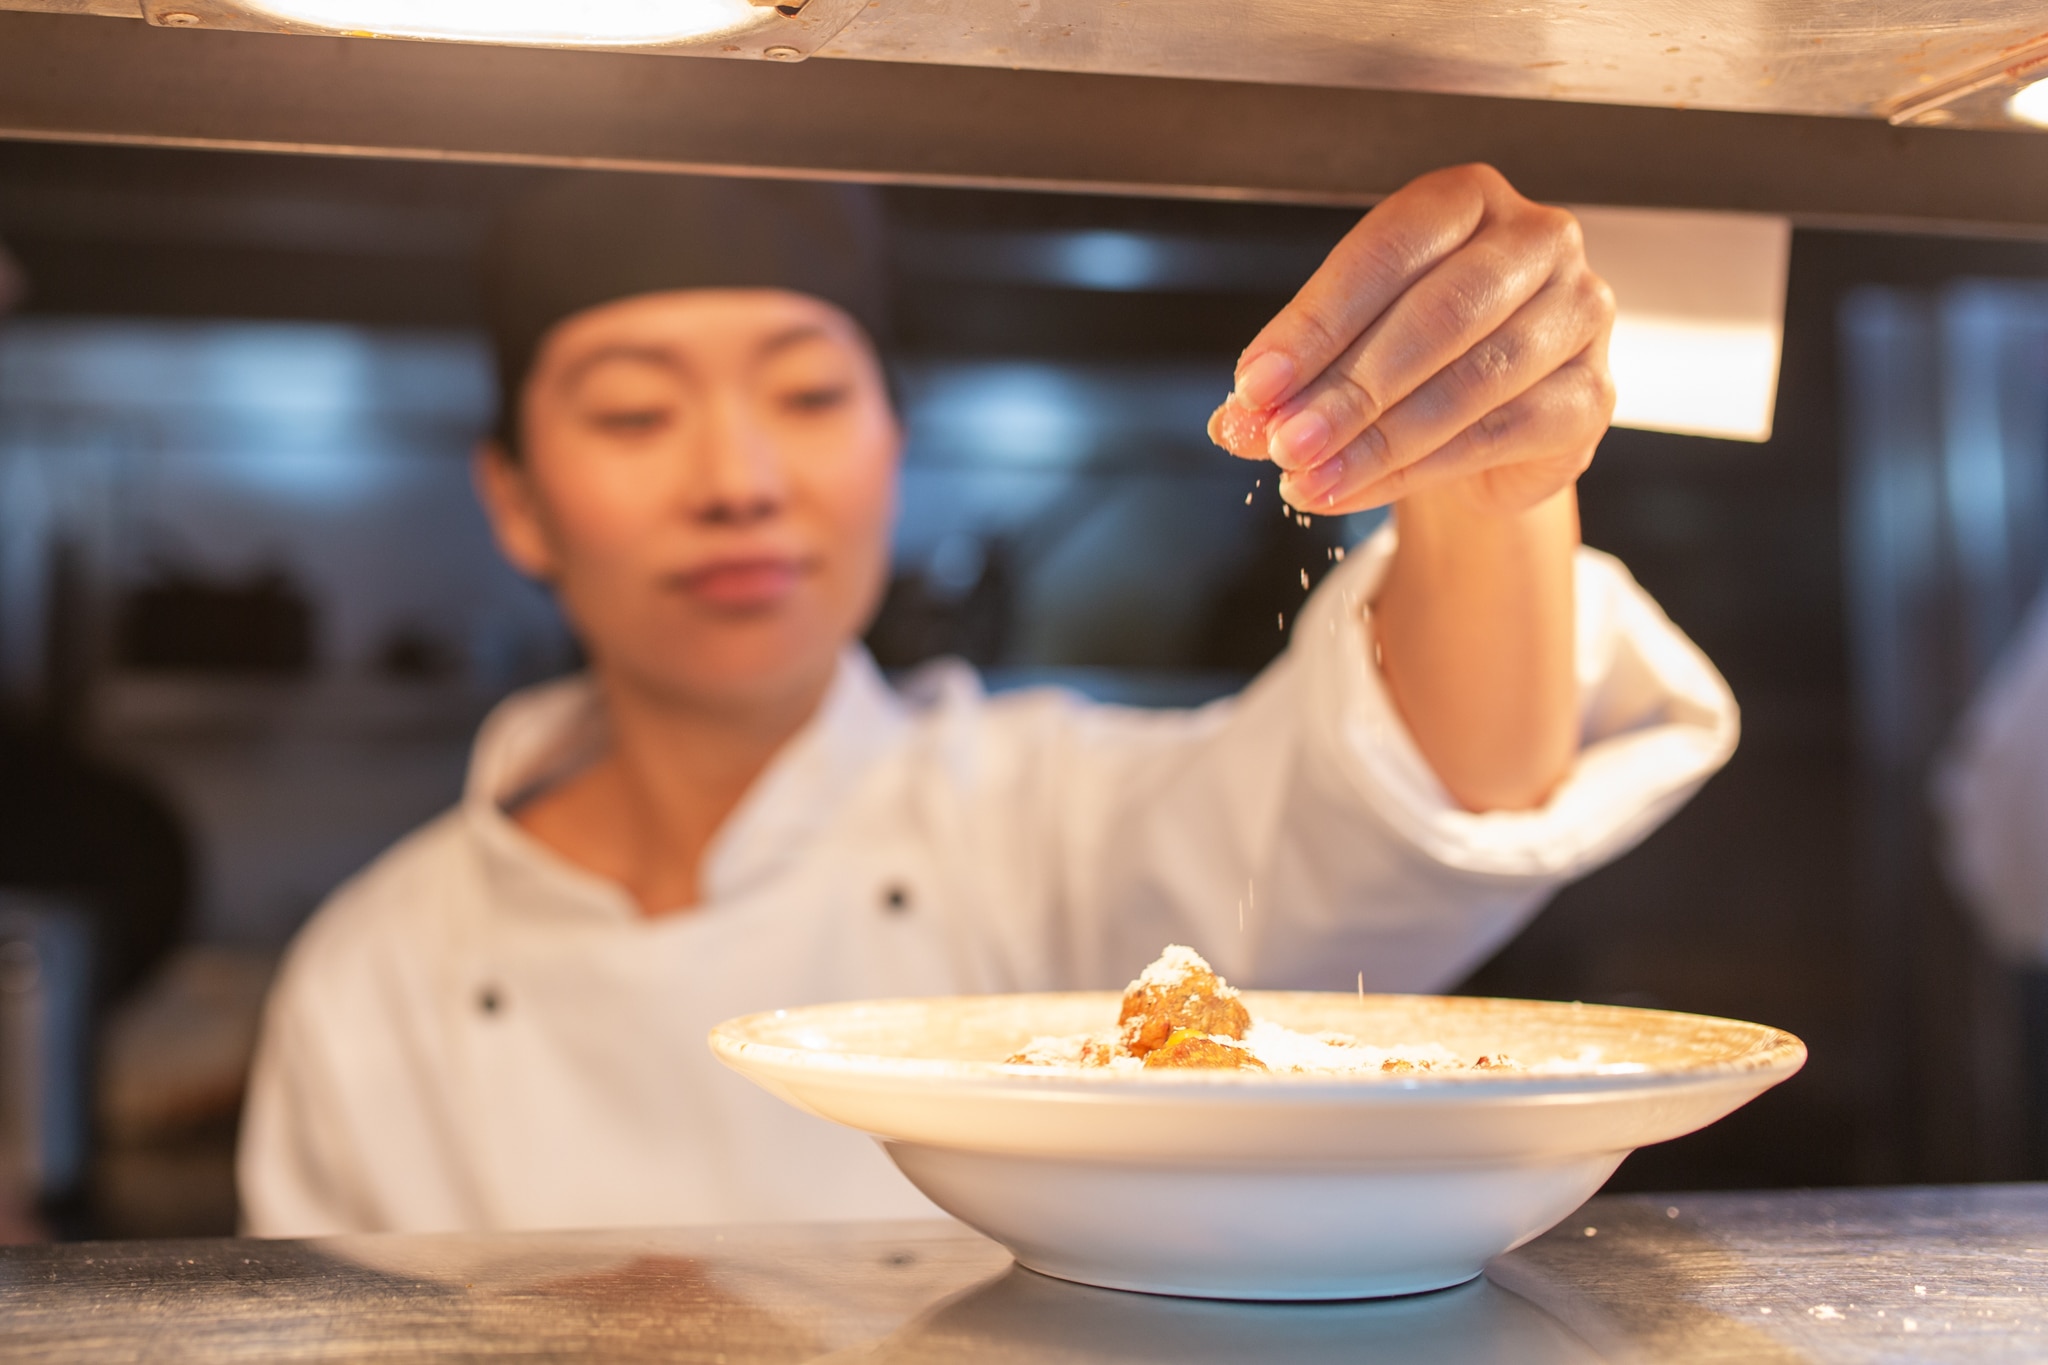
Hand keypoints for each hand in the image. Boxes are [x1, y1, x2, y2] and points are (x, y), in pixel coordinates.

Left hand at [1208, 164, 1615, 517]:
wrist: (1497, 421)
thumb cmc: (1417, 354)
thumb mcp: (1347, 346)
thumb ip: (1297, 375)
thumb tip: (1238, 422)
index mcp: (1468, 200)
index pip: (1386, 252)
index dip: (1315, 324)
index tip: (1255, 385)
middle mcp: (1537, 241)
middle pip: (1437, 315)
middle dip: (1348, 389)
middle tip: (1284, 443)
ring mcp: (1579, 314)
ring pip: (1471, 382)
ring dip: (1378, 441)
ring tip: (1310, 480)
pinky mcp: (1592, 395)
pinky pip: (1500, 435)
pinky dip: (1418, 470)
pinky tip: (1359, 489)